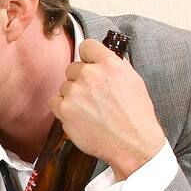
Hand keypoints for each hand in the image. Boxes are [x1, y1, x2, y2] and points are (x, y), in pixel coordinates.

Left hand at [49, 39, 165, 179]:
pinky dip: (63, 109)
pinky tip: (79, 117)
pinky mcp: (64, 110)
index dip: (88, 57)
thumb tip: (102, 58)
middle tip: (93, 96)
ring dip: (73, 96)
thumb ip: (115, 66)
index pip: (87, 46)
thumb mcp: (134, 81)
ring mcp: (75, 92)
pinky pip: (55, 102)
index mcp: (110, 64)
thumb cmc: (136, 116)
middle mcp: (90, 75)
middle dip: (80, 80)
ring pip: (65, 86)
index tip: (89, 64)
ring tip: (90, 111)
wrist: (132, 144)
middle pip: (73, 68)